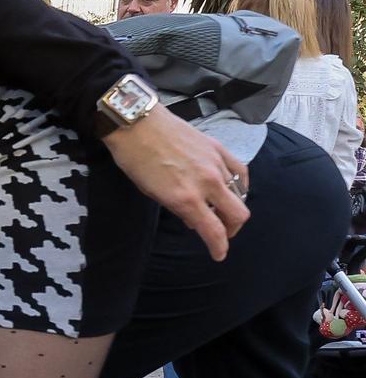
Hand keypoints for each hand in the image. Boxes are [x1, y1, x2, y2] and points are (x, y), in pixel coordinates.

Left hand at [103, 105, 248, 261]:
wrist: (137, 123)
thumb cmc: (136, 159)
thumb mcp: (151, 192)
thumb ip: (178, 208)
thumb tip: (195, 220)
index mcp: (186, 198)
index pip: (214, 231)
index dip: (219, 247)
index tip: (219, 254)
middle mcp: (207, 183)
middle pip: (238, 214)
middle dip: (232, 229)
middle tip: (223, 232)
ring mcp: (216, 164)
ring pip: (241, 193)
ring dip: (234, 206)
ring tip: (222, 210)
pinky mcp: (219, 149)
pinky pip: (240, 171)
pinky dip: (241, 184)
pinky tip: (233, 188)